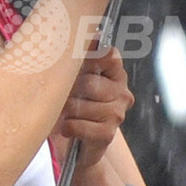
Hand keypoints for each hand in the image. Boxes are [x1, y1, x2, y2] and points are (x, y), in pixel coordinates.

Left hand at [52, 44, 133, 168]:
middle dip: (69, 91)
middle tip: (64, 98)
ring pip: (81, 105)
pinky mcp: (108, 133)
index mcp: (115, 72)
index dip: (89, 57)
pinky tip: (68, 128)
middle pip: (89, 82)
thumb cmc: (73, 107)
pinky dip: (68, 127)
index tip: (76, 65)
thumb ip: (77, 60)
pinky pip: (78, 125)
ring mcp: (117, 114)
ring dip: (66, 111)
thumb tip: (81, 36)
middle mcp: (122, 91)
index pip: (108, 54)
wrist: (77, 148)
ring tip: (66, 114)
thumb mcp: (74, 80)